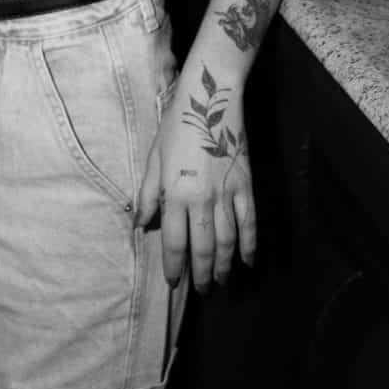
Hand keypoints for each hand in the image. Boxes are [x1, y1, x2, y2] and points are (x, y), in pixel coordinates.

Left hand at [134, 65, 255, 290]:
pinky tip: (247, 261)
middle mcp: (201, 200)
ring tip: (220, 282)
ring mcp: (227, 194)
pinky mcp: (247, 186)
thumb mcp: (153, 158)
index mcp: (174, 194)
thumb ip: (148, 194)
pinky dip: (249, 245)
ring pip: (227, 242)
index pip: (173, 242)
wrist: (211, 98)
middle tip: (200, 290)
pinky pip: (250, 223)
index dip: (174, 266)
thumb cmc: (176, 126)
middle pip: (202, 248)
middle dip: (201, 274)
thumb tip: (138, 224)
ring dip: (223, 266)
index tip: (174, 281)